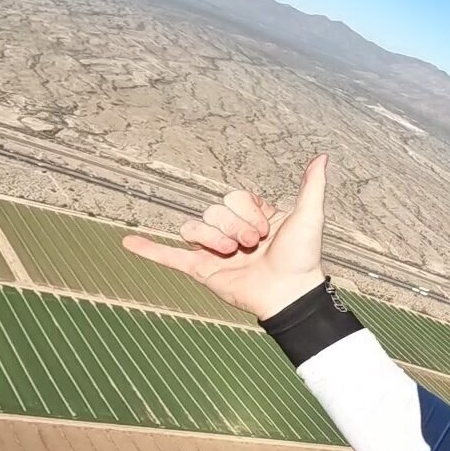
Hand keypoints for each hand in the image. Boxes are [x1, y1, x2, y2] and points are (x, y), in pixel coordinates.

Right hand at [123, 154, 330, 320]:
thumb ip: (312, 186)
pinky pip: (170, 256)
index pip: (232, 197)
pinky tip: (128, 242)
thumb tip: (321, 157)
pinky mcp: (202, 270)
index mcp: (252, 217)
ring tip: (232, 253)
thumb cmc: (303, 257)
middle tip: (253, 245)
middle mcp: (231, 232)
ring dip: (212, 238)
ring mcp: (215, 251)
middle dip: (233, 226)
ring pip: (193, 227)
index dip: (247, 210)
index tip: (266, 228)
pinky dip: (149, 250)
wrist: (291, 293)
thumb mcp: (309, 216)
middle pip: (213, 211)